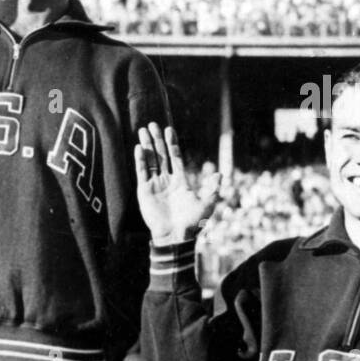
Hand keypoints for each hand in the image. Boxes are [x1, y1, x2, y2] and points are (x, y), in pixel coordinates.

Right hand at [134, 122, 218, 245]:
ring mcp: (155, 185)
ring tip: (142, 131)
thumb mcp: (207, 203)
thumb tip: (220, 174)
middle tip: (151, 124)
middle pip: (160, 155)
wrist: (175, 236)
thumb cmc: (192, 222)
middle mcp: (166, 180)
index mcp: (180, 180)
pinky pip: (142, 172)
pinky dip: (140, 160)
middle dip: (157, 139)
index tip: (168, 129)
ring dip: (147, 146)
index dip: (172, 143)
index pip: (174, 157)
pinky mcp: (145, 191)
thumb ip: (212, 188)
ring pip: (150, 160)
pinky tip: (139, 148)